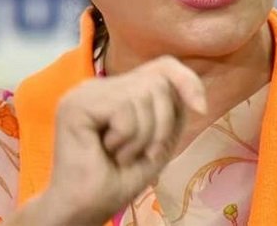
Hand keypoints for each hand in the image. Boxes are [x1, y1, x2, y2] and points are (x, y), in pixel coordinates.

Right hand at [9, 55, 206, 225]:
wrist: (84, 210)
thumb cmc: (118, 180)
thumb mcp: (159, 141)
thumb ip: (173, 111)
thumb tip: (193, 93)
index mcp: (116, 90)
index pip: (162, 66)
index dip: (186, 80)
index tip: (201, 108)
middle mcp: (100, 86)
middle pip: (157, 80)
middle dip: (163, 122)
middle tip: (144, 152)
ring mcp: (85, 92)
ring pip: (143, 94)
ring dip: (143, 137)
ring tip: (120, 155)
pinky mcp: (76, 105)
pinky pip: (124, 109)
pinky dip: (127, 138)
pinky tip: (106, 152)